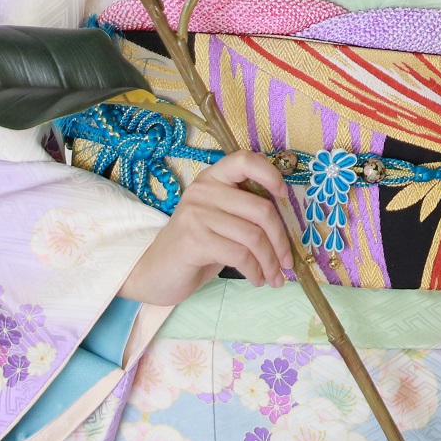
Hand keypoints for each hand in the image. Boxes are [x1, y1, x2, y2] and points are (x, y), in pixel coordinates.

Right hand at [119, 149, 297, 304]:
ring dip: (270, 262)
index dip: (270, 173)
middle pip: (261, 209)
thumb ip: (245, 213)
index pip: (244, 160)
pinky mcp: (195, 239)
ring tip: (274, 278)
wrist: (154, 272)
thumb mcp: (220, 221)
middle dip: (281, 241)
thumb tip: (287, 228)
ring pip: (254, 236)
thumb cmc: (195, 247)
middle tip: (287, 263)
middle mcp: (204, 190)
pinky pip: (240, 255)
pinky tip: (256, 280)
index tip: (283, 196)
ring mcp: (197, 214)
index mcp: (212, 178)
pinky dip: (255, 271)